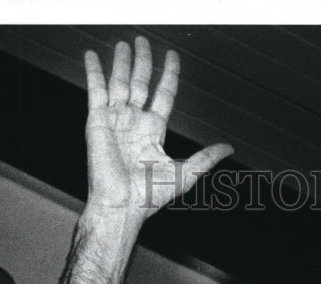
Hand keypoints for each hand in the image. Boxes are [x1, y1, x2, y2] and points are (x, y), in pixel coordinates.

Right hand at [83, 37, 232, 216]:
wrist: (121, 205)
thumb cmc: (149, 197)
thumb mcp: (185, 174)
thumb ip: (206, 158)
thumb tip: (229, 148)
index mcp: (153, 132)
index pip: (163, 94)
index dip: (169, 75)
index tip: (172, 57)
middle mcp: (134, 123)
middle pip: (140, 83)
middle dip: (142, 62)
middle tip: (143, 41)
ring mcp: (115, 121)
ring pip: (120, 82)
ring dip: (122, 62)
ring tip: (125, 43)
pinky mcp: (97, 121)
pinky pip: (95, 90)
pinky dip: (93, 71)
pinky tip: (91, 55)